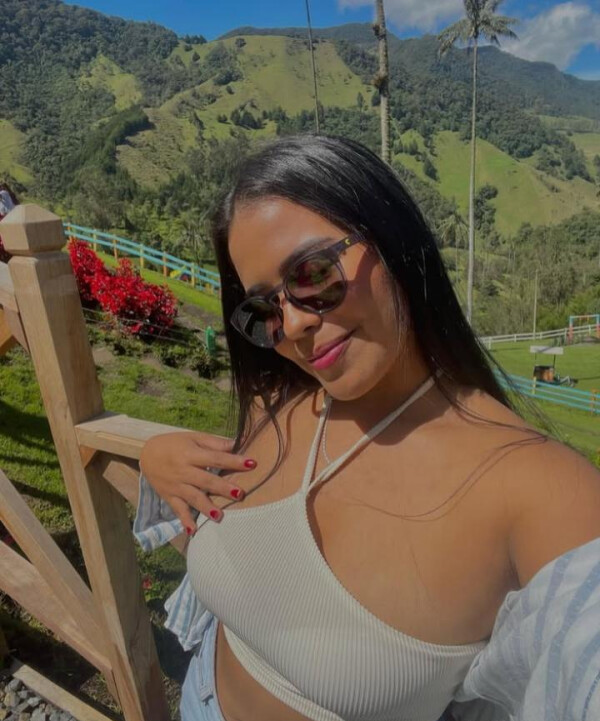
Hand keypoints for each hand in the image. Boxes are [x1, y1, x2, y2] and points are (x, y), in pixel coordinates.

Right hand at [139, 431, 255, 533]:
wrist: (146, 453)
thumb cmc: (175, 444)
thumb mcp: (194, 438)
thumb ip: (215, 443)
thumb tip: (238, 442)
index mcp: (191, 453)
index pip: (215, 458)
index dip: (233, 461)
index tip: (252, 463)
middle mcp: (183, 470)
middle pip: (205, 480)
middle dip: (222, 487)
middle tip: (240, 494)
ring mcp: (176, 485)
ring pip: (192, 497)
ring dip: (206, 507)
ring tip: (219, 516)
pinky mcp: (169, 497)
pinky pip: (178, 510)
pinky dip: (184, 520)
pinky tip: (193, 531)